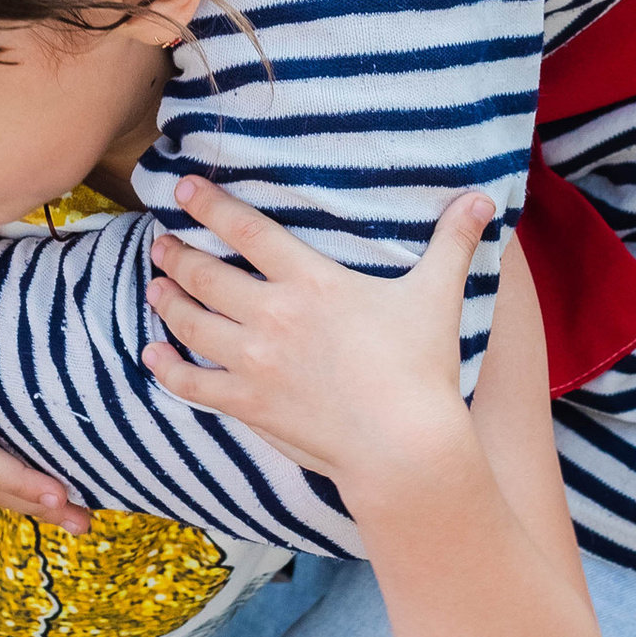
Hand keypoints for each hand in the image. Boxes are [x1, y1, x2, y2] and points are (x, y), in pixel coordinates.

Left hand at [143, 180, 493, 491]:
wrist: (405, 448)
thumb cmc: (422, 370)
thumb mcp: (437, 296)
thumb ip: (453, 243)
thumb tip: (484, 198)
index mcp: (310, 281)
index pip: (245, 229)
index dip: (209, 204)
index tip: (182, 187)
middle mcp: (272, 315)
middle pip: (205, 273)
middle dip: (177, 253)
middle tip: (161, 240)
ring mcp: (255, 362)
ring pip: (190, 323)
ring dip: (166, 300)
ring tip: (154, 285)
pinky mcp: (250, 405)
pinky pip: (193, 384)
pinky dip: (166, 368)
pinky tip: (150, 356)